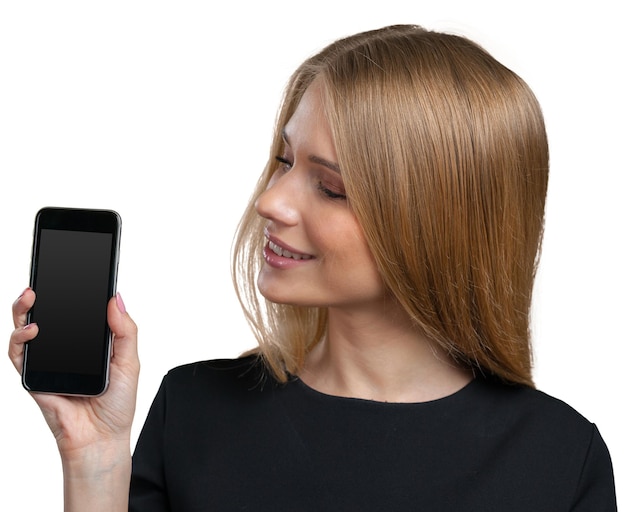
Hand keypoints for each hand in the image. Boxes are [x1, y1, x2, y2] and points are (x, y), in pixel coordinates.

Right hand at [8, 288, 139, 455]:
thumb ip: (124, 330)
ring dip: (24, 309)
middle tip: (44, 279)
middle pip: (46, 313)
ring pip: (26, 328)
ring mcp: (48, 361)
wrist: (102, 439)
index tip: (73, 269)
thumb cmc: (117, 404)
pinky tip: (34, 329)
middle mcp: (65, 347)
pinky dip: (21, 339)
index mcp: (88, 341)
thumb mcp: (129, 361)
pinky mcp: (34, 377)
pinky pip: (19, 354)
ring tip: (32, 295)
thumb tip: (116, 298)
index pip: (75, 309)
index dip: (70, 290)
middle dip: (41, 293)